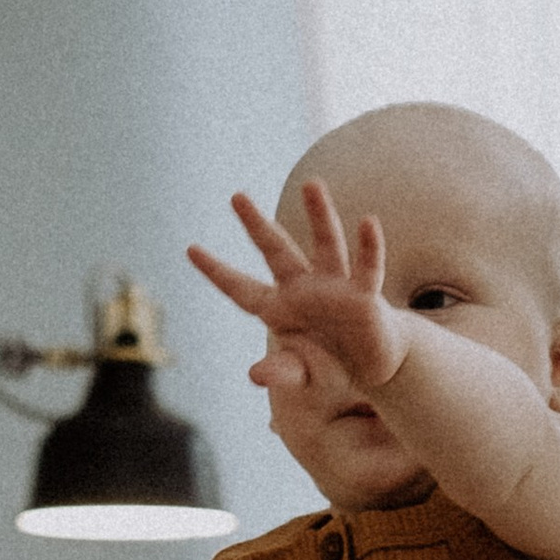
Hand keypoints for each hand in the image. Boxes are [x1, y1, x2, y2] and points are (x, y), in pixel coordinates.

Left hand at [187, 180, 409, 419]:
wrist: (369, 365)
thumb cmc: (329, 362)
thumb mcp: (301, 373)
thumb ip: (280, 373)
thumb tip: (255, 375)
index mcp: (279, 307)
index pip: (241, 289)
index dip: (218, 272)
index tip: (190, 249)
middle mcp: (304, 288)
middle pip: (277, 250)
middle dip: (257, 226)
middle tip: (237, 197)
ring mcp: (335, 287)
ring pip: (326, 244)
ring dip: (320, 215)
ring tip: (312, 185)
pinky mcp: (365, 296)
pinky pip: (367, 267)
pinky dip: (369, 246)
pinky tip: (368, 223)